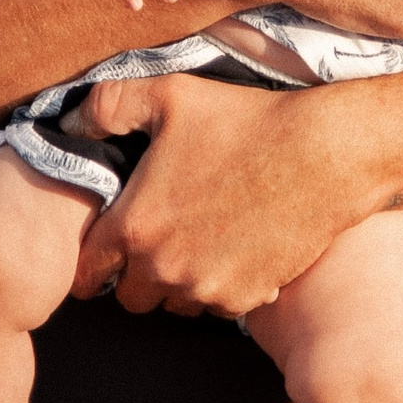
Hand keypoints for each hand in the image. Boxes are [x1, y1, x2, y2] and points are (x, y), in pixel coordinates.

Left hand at [72, 73, 369, 316]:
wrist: (327, 153)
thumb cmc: (247, 120)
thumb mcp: (169, 95)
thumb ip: (108, 107)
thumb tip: (74, 125)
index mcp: (136, 227)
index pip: (87, 272)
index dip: (90, 260)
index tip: (106, 246)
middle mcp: (166, 269)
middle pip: (130, 298)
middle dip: (135, 275)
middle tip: (156, 240)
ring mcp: (209, 289)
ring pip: (175, 305)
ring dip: (178, 284)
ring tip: (197, 242)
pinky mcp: (248, 297)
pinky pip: (218, 307)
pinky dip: (220, 287)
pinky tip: (234, 249)